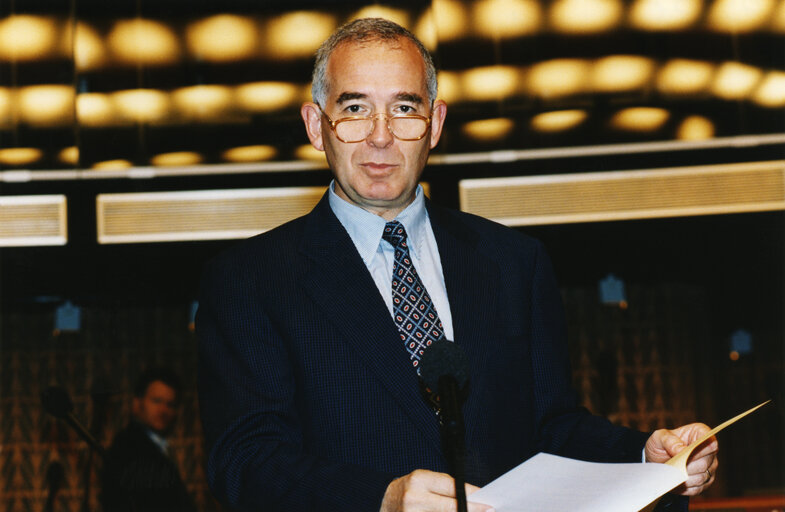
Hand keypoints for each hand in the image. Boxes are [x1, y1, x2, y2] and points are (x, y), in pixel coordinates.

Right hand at [380, 469, 494, 511]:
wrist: (380, 501)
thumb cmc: (408, 490)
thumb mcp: (423, 481)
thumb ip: (444, 488)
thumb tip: (472, 498)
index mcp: (419, 479)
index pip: (452, 487)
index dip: (472, 496)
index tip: (487, 502)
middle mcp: (414, 497)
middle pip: (451, 507)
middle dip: (470, 510)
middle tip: (487, 511)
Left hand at [645, 423, 718, 495]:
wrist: (657, 459)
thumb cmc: (661, 444)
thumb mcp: (659, 437)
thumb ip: (669, 441)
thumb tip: (681, 450)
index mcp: (700, 433)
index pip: (710, 442)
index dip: (699, 449)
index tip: (684, 452)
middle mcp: (709, 451)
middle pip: (705, 463)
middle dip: (686, 466)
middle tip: (672, 465)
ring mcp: (710, 467)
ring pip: (702, 477)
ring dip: (684, 477)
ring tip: (671, 473)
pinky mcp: (705, 482)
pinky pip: (698, 488)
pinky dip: (685, 487)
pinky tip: (675, 481)